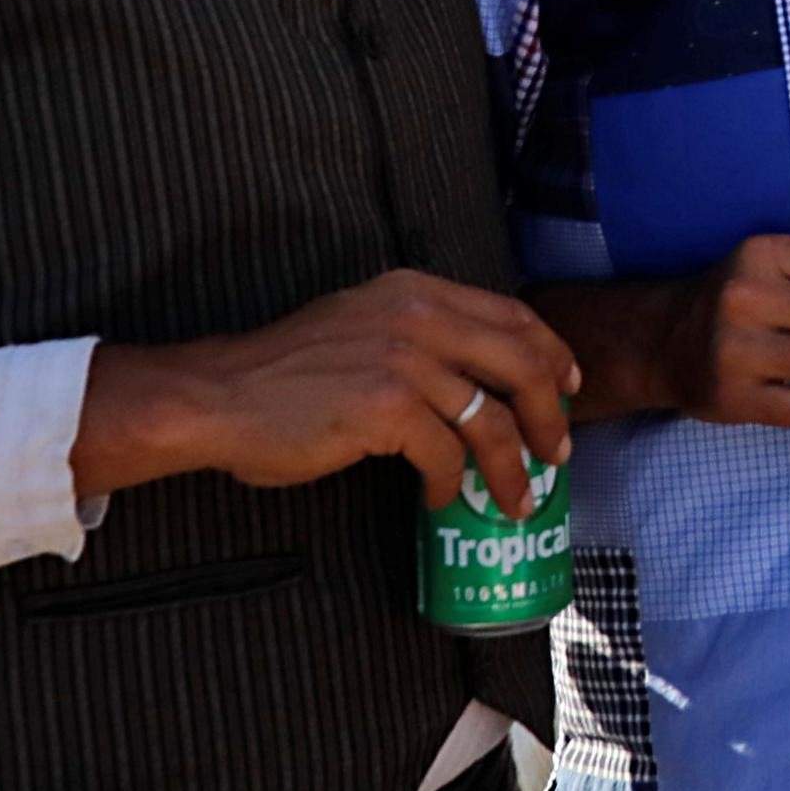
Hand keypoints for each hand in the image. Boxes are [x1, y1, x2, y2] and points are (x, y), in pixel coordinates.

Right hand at [73, 269, 579, 515]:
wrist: (219, 396)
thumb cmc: (284, 373)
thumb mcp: (360, 325)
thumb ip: (418, 335)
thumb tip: (475, 380)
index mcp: (415, 291)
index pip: (512, 314)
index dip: (551, 352)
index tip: (570, 385)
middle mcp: (418, 316)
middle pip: (521, 364)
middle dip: (552, 413)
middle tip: (559, 450)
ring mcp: (404, 361)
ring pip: (492, 421)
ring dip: (512, 467)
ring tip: (516, 497)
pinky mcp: (387, 409)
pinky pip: (446, 456)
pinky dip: (452, 484)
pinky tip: (443, 498)